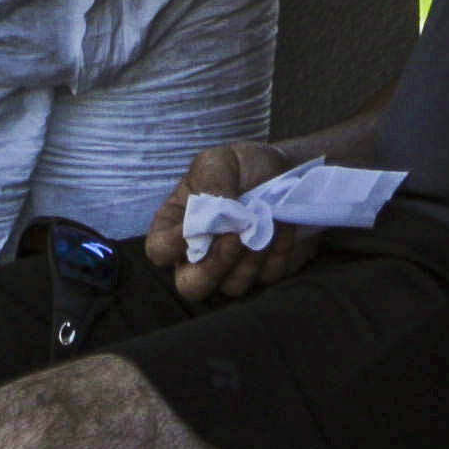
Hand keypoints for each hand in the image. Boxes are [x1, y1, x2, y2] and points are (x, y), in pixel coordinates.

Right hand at [139, 141, 322, 307]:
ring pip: (232, 286)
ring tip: (264, 220)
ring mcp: (232, 269)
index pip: (159, 250)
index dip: (172, 244)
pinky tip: (282, 225)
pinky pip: (267, 276)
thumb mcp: (219, 161)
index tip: (200, 224)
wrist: (288, 172)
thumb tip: (213, 213)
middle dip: (213, 268)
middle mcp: (199, 256)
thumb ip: (209, 181)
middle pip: (191, 286)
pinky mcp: (264, 273)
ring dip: (250, 255)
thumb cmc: (244, 167)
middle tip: (234, 238)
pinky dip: (277, 251)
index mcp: (176, 226)